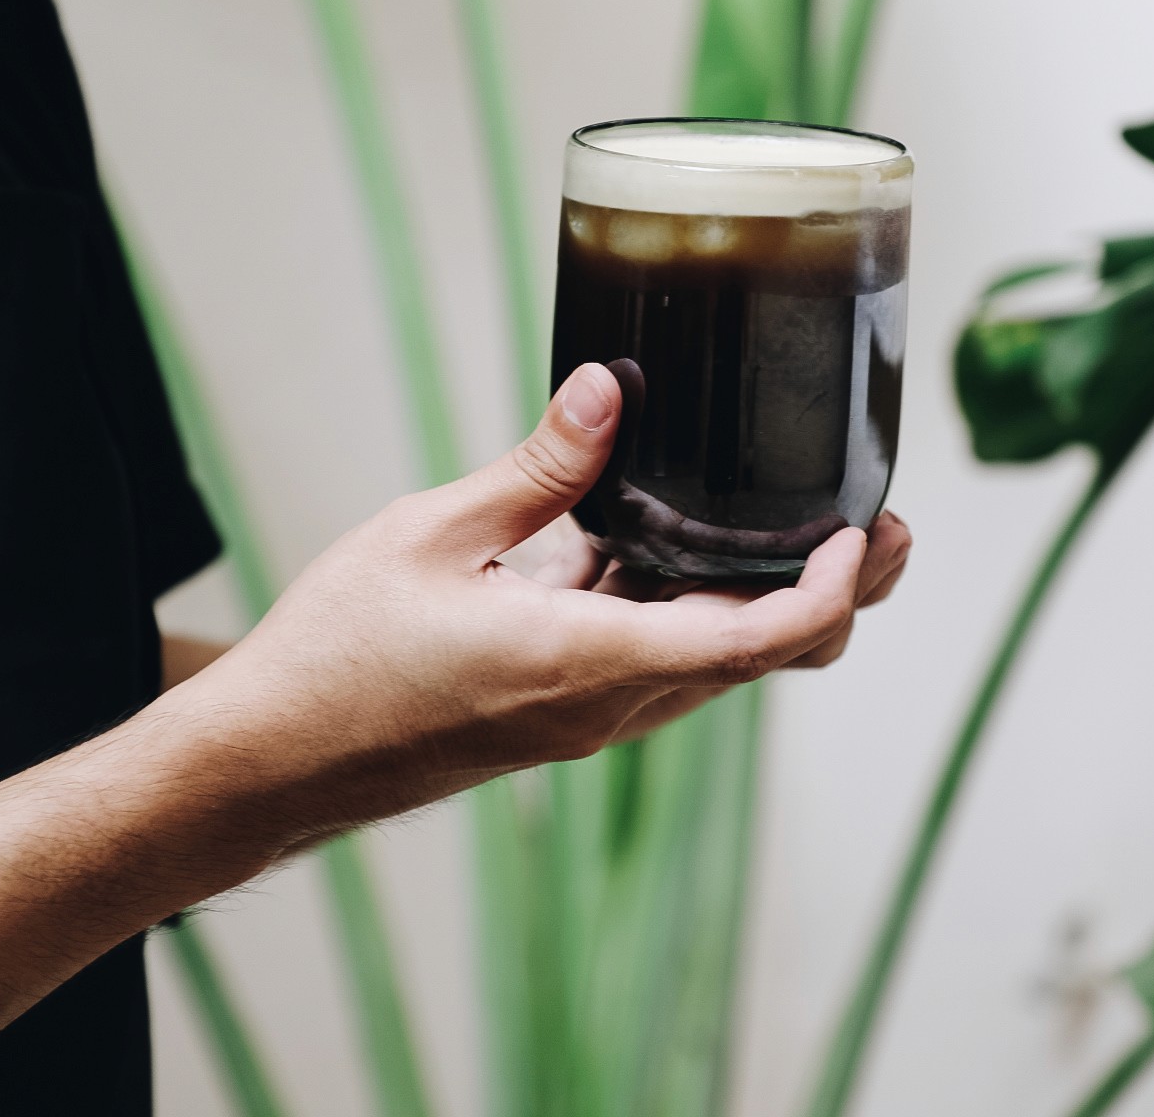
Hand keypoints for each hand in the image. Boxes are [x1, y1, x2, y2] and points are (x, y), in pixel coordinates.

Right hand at [161, 363, 900, 841]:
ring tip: (811, 526)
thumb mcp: (432, 533)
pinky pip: (656, 664)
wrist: (270, 762)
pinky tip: (670, 543)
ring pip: (715, 666)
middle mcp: (604, 705)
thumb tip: (613, 389)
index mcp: (584, 661)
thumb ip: (538, 467)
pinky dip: (693, 612)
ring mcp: (585, 718)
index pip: (754, 641)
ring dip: (774, 605)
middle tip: (883, 527)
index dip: (832, 591)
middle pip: (761, 660)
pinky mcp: (561, 711)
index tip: (865, 533)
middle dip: (838, 597)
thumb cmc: (336, 657)